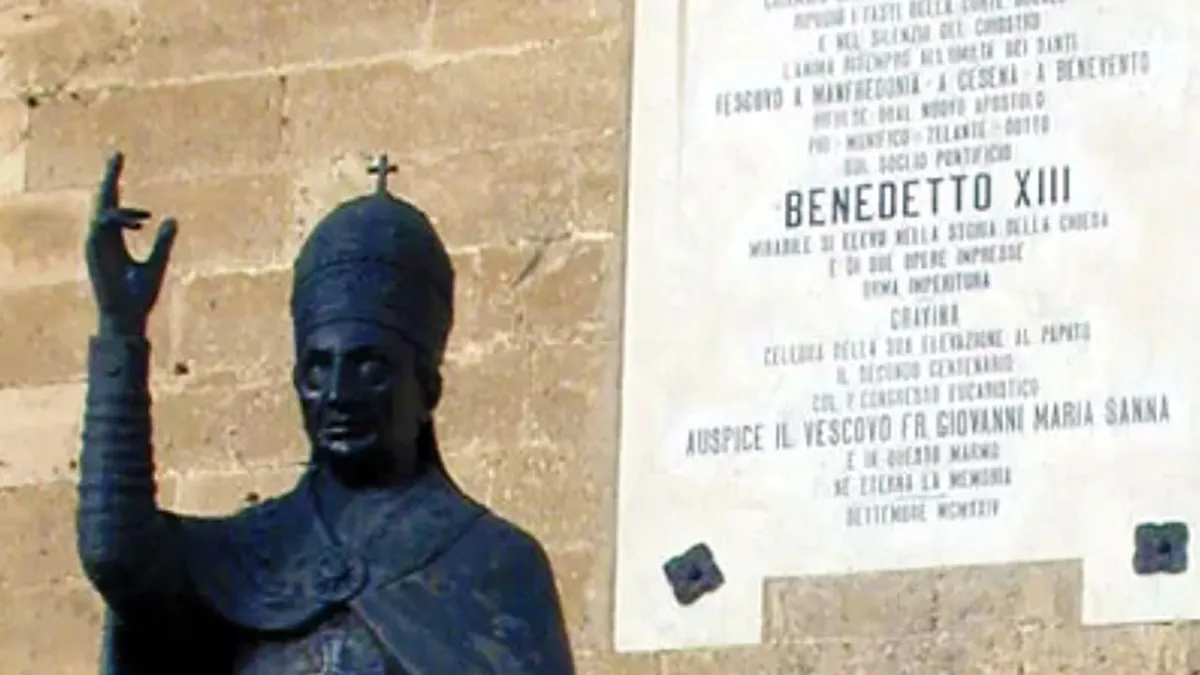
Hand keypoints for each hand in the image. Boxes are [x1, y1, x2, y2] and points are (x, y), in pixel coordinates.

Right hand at [84, 152, 177, 334]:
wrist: (128, 317)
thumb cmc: (140, 296)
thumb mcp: (157, 263)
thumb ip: (163, 242)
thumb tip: (172, 220)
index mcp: (114, 240)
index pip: (113, 206)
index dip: (115, 184)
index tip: (121, 164)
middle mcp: (102, 239)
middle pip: (102, 201)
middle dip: (110, 177)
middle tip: (117, 153)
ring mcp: (96, 244)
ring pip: (102, 210)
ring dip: (118, 201)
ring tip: (135, 198)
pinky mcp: (94, 250)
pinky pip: (104, 224)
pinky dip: (121, 219)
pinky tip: (142, 221)